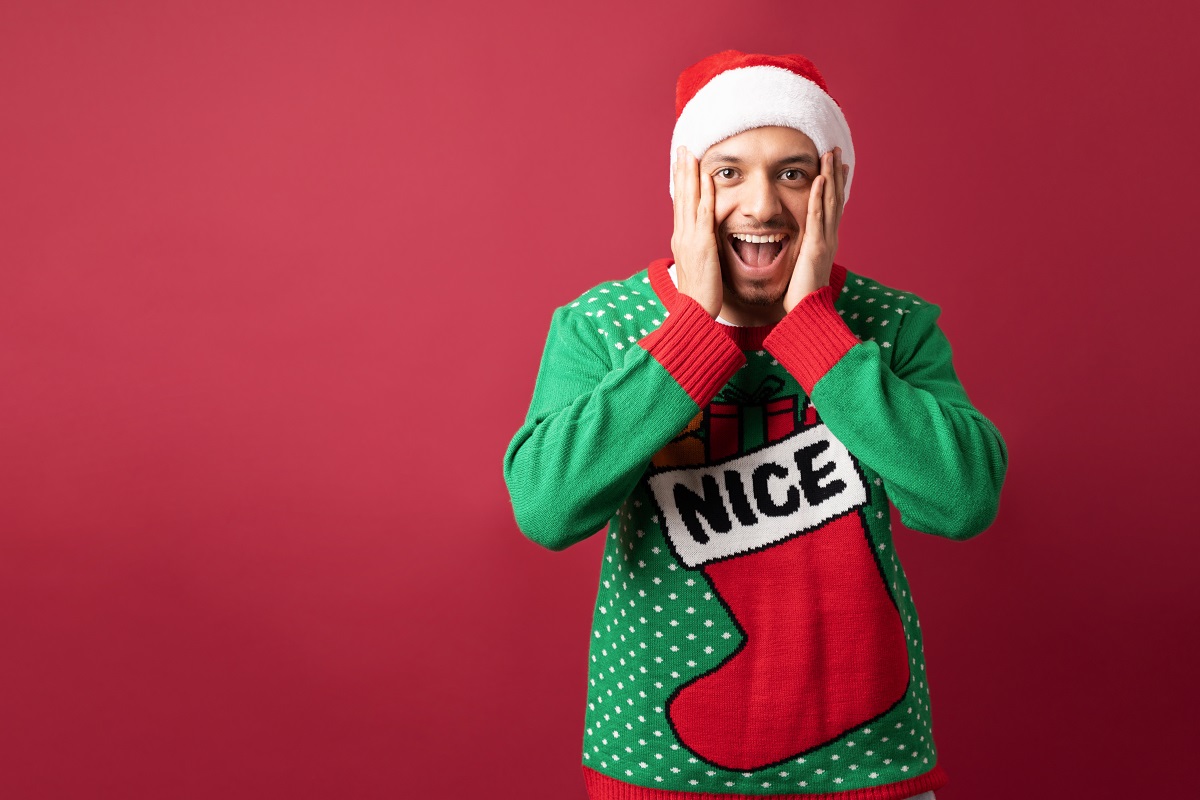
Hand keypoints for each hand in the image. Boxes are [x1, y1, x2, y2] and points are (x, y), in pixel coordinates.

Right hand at [671, 146, 722, 317]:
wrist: (695, 313)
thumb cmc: (701, 295)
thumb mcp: (699, 266)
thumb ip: (701, 249)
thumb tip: (706, 239)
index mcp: (681, 240)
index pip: (681, 205)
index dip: (681, 183)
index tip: (682, 163)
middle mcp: (681, 235)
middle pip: (681, 197)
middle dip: (681, 171)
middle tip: (682, 148)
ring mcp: (689, 239)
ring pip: (689, 200)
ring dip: (689, 175)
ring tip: (690, 153)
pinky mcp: (701, 244)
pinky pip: (703, 214)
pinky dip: (704, 194)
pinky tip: (706, 178)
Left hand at [783, 146, 848, 310]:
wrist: (806, 314)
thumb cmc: (799, 295)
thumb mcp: (800, 267)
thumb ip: (798, 252)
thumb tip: (790, 244)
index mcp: (823, 242)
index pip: (830, 207)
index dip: (834, 186)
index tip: (835, 166)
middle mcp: (828, 238)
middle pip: (834, 199)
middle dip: (835, 174)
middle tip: (835, 151)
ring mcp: (824, 242)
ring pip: (830, 203)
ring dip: (830, 177)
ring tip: (829, 155)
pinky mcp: (815, 248)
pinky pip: (817, 218)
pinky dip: (820, 197)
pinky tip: (819, 180)